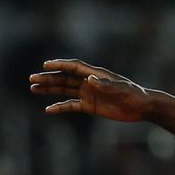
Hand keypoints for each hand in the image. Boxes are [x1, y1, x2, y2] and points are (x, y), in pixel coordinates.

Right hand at [29, 59, 152, 120]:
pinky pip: (71, 105)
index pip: (74, 67)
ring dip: (49, 89)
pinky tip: (48, 109)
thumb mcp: (121, 89)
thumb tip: (89, 79)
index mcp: (96, 74)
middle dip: (48, 78)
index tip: (45, 65)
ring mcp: (88, 93)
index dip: (59, 65)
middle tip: (32, 79)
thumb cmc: (134, 95)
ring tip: (33, 88)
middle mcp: (88, 81)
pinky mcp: (89, 105)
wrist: (142, 107)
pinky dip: (60, 107)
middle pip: (64, 78)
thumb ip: (105, 84)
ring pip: (64, 90)